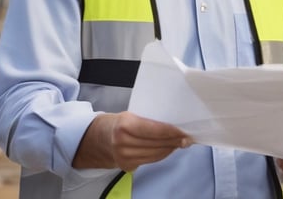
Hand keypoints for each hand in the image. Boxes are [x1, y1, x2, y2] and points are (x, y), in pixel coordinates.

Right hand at [74, 111, 190, 171]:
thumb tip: (172, 126)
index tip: (184, 132)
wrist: (94, 139)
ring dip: (170, 149)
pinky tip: (168, 149)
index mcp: (125, 125)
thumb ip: (148, 121)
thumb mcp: (130, 115)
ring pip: (155, 154)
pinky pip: (149, 160)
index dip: (172, 132)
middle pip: (157, 144)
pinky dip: (160, 155)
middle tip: (188, 138)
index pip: (155, 130)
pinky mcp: (126, 166)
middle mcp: (124, 143)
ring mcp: (124, 157)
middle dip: (175, 141)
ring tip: (180, 143)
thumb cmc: (116, 123)